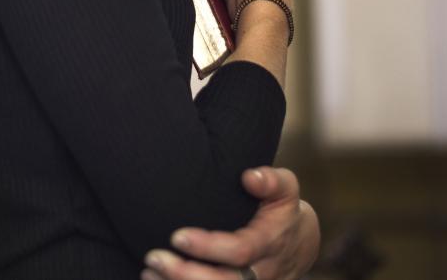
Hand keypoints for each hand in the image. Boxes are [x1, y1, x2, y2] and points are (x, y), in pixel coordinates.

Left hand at [140, 166, 319, 279]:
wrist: (298, 245)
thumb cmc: (282, 210)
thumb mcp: (286, 189)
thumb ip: (271, 180)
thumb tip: (250, 176)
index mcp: (270, 243)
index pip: (241, 251)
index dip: (209, 248)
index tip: (177, 236)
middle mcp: (261, 272)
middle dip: (186, 274)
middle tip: (154, 257)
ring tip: (148, 272)